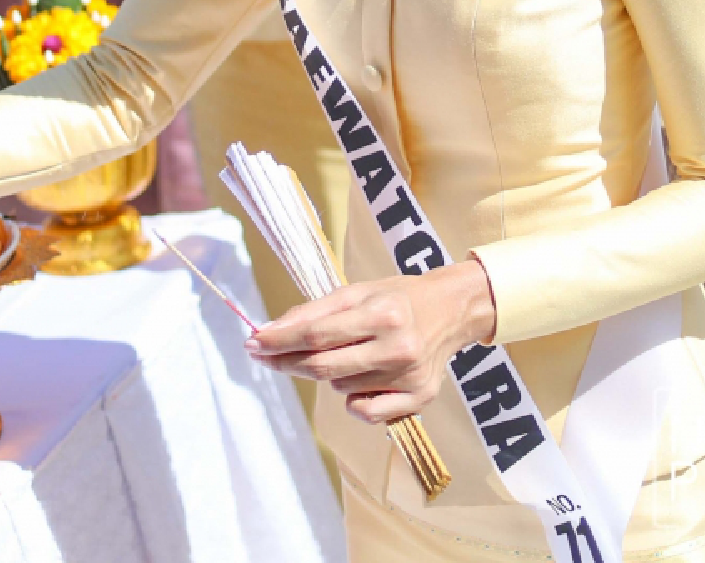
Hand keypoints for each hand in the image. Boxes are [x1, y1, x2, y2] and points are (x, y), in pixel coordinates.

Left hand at [247, 260, 498, 423]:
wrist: (452, 312)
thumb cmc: (397, 298)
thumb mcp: (356, 292)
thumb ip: (313, 312)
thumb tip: (270, 331)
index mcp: (382, 314)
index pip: (317, 334)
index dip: (279, 340)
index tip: (252, 342)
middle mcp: (398, 348)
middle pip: (323, 367)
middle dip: (287, 362)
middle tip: (265, 356)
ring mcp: (410, 378)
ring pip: (341, 388)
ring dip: (328, 374)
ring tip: (347, 353)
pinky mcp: (420, 399)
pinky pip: (365, 411)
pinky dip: (352, 400)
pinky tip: (361, 379)